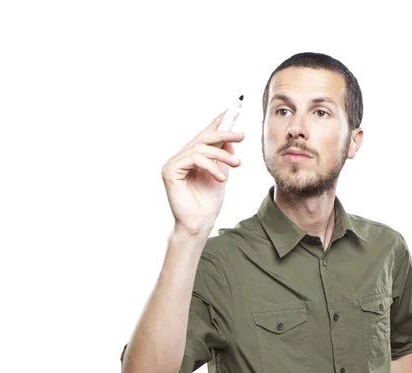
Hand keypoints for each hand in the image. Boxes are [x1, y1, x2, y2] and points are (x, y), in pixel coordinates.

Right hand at [161, 110, 244, 236]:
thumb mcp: (222, 174)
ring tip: (237, 165)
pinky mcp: (170, 171)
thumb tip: (231, 138)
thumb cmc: (208, 203)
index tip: (232, 109)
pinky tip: (221, 178)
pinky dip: (210, 166)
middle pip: (203, 138)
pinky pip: (193, 159)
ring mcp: (173, 163)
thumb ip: (224, 157)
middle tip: (241, 136)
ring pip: (200, 148)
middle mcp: (180, 158)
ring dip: (222, 155)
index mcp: (191, 157)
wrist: (200, 224)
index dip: (217, 122)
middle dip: (224, 134)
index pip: (204, 135)